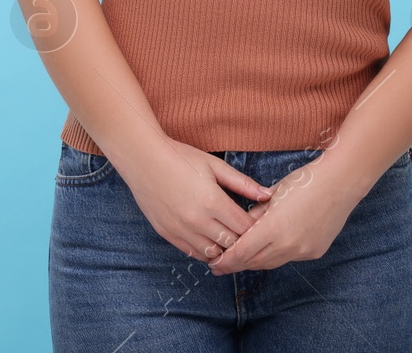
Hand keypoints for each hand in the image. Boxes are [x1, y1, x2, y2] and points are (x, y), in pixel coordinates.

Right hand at [116, 137, 275, 263]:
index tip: (258, 222)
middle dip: (241, 240)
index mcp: (212, 201)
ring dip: (223, 248)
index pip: (243, 227)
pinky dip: (205, 250)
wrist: (143, 159)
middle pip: (230, 243)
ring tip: (229, 238)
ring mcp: (180, 229)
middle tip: (247, 233)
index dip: (254, 227)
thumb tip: (268, 195)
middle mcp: (197, 220)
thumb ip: (242, 183)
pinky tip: (210, 241)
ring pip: (212, 253)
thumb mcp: (215, 165)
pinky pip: (192, 253)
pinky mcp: (167, 234)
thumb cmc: (181, 157)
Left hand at [205, 156, 357, 273]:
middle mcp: (288, 244)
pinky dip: (276, 255)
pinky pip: (288, 258)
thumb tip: (241, 229)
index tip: (214, 264)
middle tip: (221, 265)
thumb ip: (255, 214)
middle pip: (255, 262)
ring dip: (255, 261)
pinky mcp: (314, 252)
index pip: (242, 252)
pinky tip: (268, 250)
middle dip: (237, 264)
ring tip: (241, 260)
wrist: (340, 182)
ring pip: (271, 262)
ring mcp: (303, 250)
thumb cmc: (304, 182)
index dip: (226, 261)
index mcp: (274, 227)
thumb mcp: (273, 195)